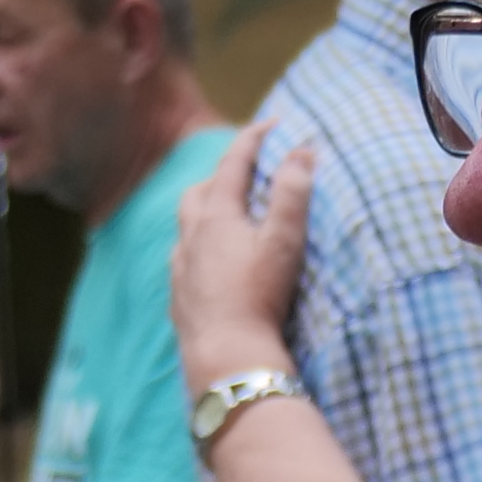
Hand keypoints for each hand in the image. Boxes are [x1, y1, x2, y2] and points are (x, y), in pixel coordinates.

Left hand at [175, 129, 315, 394]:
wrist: (225, 357)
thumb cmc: (258, 298)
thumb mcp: (284, 242)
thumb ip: (292, 194)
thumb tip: (301, 151)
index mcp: (216, 217)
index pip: (233, 164)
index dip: (253, 139)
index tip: (273, 124)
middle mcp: (191, 237)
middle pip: (200, 192)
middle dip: (222, 175)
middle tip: (246, 173)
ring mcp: (180, 269)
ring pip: (186, 226)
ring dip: (205, 211)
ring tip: (225, 215)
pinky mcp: (179, 299)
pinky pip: (183, 260)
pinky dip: (198, 248)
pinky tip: (209, 264)